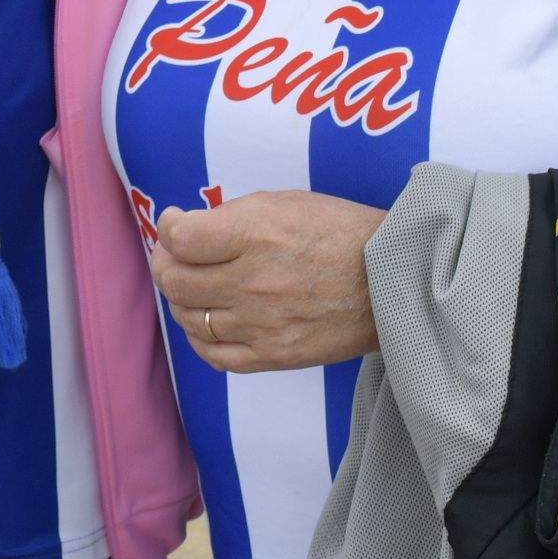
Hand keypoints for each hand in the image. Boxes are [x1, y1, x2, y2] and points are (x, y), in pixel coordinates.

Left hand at [151, 191, 383, 372]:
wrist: (392, 281)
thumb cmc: (339, 232)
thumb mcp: (285, 202)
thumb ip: (233, 216)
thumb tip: (189, 231)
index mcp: (256, 233)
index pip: (181, 239)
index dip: (169, 227)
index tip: (175, 222)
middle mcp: (253, 281)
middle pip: (176, 282)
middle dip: (165, 264)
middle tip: (173, 255)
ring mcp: (261, 324)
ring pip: (190, 318)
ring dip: (182, 299)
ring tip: (193, 285)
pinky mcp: (273, 356)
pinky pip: (214, 355)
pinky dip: (199, 337)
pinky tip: (205, 321)